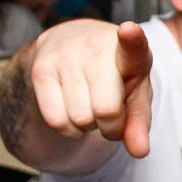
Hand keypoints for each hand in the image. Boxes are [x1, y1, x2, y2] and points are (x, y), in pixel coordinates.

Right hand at [30, 20, 152, 157]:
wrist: (70, 43)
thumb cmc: (113, 73)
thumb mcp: (135, 93)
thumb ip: (140, 122)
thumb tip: (139, 151)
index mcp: (128, 50)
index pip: (133, 44)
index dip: (132, 39)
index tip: (130, 30)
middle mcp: (96, 46)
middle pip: (106, 110)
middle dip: (111, 125)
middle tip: (110, 112)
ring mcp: (65, 56)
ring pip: (80, 120)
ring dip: (88, 126)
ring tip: (90, 105)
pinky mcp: (41, 70)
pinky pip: (56, 121)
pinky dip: (68, 129)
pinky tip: (73, 111)